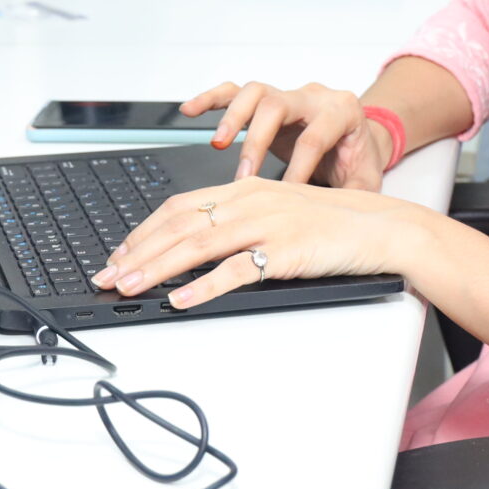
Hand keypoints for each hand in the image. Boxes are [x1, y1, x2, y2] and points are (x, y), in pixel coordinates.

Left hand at [89, 175, 422, 310]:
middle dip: (137, 252)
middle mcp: (250, 200)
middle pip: (179, 224)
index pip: (179, 207)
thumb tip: (197, 249)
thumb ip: (239, 222)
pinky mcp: (286, 250)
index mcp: (244, 189)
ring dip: (156, 268)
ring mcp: (267, 224)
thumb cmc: (332, 224)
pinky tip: (181, 300)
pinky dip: (203, 286)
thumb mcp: (277, 212)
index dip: (143, 231)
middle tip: (108, 276)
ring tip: (129, 287)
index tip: (119, 255)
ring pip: (197, 244)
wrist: (380, 226)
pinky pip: (236, 269)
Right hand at [182, 80, 390, 188]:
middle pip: (279, 106)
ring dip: (233, 118)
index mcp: (341, 112)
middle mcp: (313, 97)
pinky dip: (212, 100)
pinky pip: (235, 92)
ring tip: (218, 143)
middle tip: (246, 176)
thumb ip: (354, 197)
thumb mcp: (367, 181)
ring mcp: (288, 95)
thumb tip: (336, 221)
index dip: (297, 168)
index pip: (314, 138)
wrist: (360, 138)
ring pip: (255, 92)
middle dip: (259, 142)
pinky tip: (190, 111)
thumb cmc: (359, 160)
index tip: (285, 197)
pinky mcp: (267, 100)